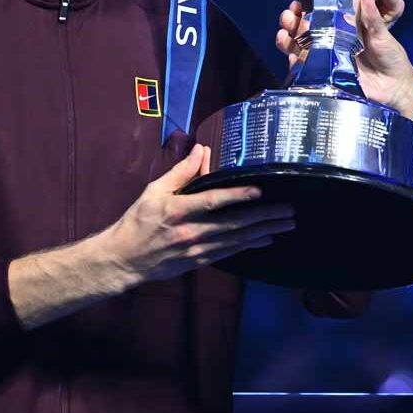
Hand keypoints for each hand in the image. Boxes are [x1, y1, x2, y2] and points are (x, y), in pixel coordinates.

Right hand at [99, 146, 294, 284]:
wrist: (124, 259)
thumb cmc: (137, 221)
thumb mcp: (154, 191)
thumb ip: (181, 171)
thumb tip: (202, 150)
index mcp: (177, 211)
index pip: (212, 201)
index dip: (237, 196)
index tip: (259, 191)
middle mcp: (190, 231)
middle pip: (233, 224)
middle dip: (264, 217)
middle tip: (288, 211)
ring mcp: (196, 249)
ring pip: (236, 240)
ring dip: (263, 231)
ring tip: (286, 223)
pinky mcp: (198, 261)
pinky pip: (230, 252)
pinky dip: (249, 245)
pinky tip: (266, 238)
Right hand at [276, 0, 412, 115]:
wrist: (394, 87)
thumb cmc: (390, 56)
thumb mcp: (382, 34)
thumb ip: (372, 17)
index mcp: (343, 25)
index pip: (319, 11)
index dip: (306, 4)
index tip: (298, 0)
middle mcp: (331, 39)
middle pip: (303, 26)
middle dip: (292, 20)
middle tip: (290, 15)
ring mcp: (325, 57)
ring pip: (299, 45)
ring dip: (288, 38)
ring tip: (285, 33)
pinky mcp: (323, 75)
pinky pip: (303, 67)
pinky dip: (294, 61)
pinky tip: (291, 55)